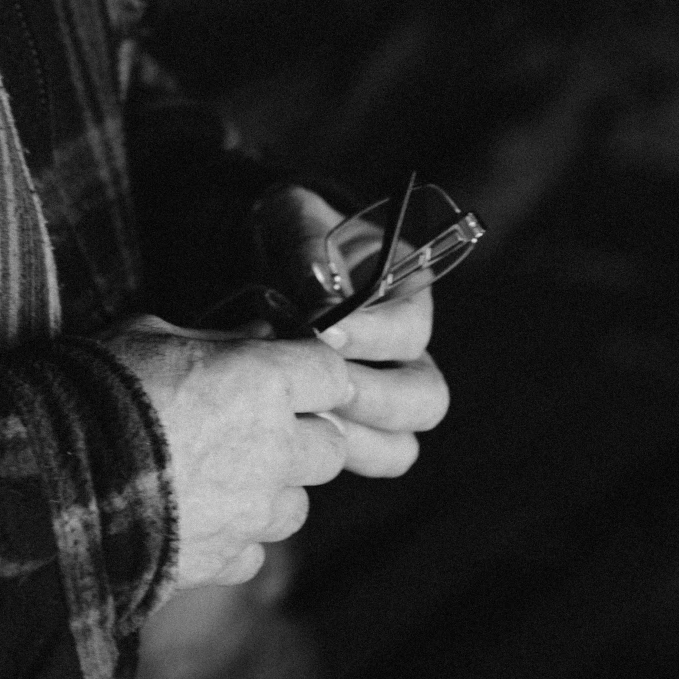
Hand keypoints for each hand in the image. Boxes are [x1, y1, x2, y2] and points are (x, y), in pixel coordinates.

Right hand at [102, 316, 353, 593]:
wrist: (57, 475)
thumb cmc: (100, 387)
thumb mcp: (151, 334)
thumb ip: (215, 338)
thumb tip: (257, 336)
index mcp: (263, 383)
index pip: (333, 374)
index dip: (313, 372)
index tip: (290, 371)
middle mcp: (275, 450)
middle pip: (331, 446)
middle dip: (303, 435)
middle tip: (257, 424)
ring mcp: (254, 512)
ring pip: (298, 505)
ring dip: (274, 490)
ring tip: (225, 475)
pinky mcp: (227, 559)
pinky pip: (255, 550)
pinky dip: (238, 537)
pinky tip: (199, 515)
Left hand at [253, 187, 450, 477]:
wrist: (254, 261)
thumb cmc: (283, 232)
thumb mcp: (291, 217)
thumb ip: (307, 241)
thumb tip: (321, 287)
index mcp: (406, 292)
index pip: (411, 328)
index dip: (372, 334)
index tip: (321, 329)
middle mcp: (405, 351)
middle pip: (425, 398)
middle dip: (372, 399)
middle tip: (319, 386)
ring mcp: (381, 394)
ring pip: (400, 444)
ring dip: (356, 440)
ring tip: (305, 420)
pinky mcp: (349, 424)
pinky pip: (361, 461)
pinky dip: (331, 458)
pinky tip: (289, 437)